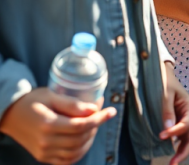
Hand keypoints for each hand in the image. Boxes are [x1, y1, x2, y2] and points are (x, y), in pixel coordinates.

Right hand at [0, 87, 115, 164]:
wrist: (12, 116)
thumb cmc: (33, 101)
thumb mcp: (52, 95)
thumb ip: (72, 103)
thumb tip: (94, 108)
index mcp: (48, 124)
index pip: (80, 126)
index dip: (99, 119)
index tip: (112, 110)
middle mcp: (45, 142)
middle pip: (79, 139)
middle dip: (96, 126)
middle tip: (103, 113)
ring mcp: (44, 152)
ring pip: (75, 152)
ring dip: (90, 139)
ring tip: (95, 124)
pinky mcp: (43, 157)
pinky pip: (66, 160)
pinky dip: (79, 152)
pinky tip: (85, 139)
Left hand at [160, 64, 188, 164]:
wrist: (165, 77)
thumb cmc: (166, 82)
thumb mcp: (166, 93)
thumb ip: (167, 110)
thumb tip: (167, 129)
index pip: (185, 125)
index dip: (174, 132)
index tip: (161, 136)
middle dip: (183, 152)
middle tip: (173, 163)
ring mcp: (185, 121)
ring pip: (187, 141)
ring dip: (181, 153)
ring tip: (171, 163)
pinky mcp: (179, 124)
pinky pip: (180, 139)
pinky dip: (176, 148)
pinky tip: (169, 154)